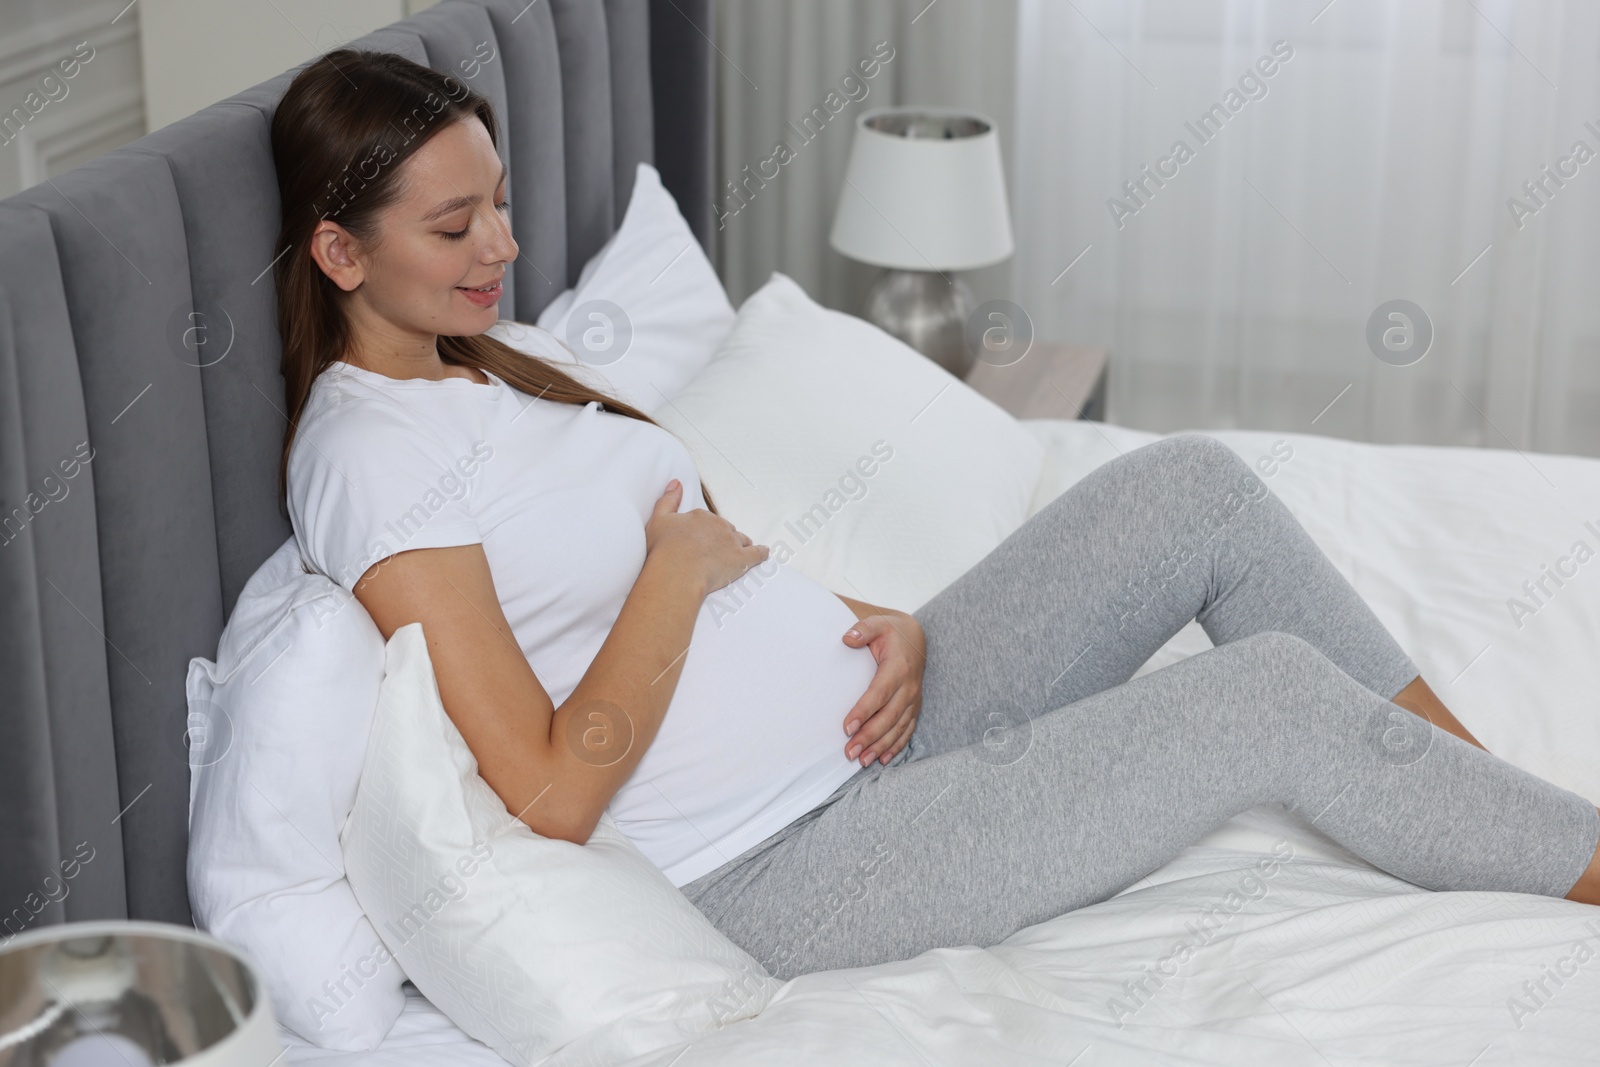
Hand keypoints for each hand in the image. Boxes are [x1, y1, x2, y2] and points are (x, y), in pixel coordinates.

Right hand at [643, 480, 767, 595]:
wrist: (676, 572)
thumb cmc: (664, 550)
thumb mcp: (658, 520)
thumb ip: (668, 500)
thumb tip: (676, 483)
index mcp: (701, 516)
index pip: (708, 521)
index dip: (704, 532)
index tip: (699, 541)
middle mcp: (719, 525)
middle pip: (726, 530)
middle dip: (721, 538)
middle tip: (713, 552)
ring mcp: (732, 542)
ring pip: (741, 540)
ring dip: (739, 545)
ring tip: (735, 554)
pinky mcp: (742, 560)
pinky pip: (758, 553)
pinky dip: (762, 553)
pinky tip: (764, 553)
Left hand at [840, 611, 925, 766]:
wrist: (915, 639)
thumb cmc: (891, 632)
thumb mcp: (878, 623)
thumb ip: (863, 629)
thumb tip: (847, 638)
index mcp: (898, 668)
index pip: (879, 693)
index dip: (864, 711)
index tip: (847, 727)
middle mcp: (909, 687)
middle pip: (888, 716)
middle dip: (869, 736)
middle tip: (849, 752)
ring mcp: (913, 700)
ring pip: (898, 728)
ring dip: (880, 746)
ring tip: (862, 760)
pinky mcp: (914, 708)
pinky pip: (907, 731)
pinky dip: (895, 747)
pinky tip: (882, 760)